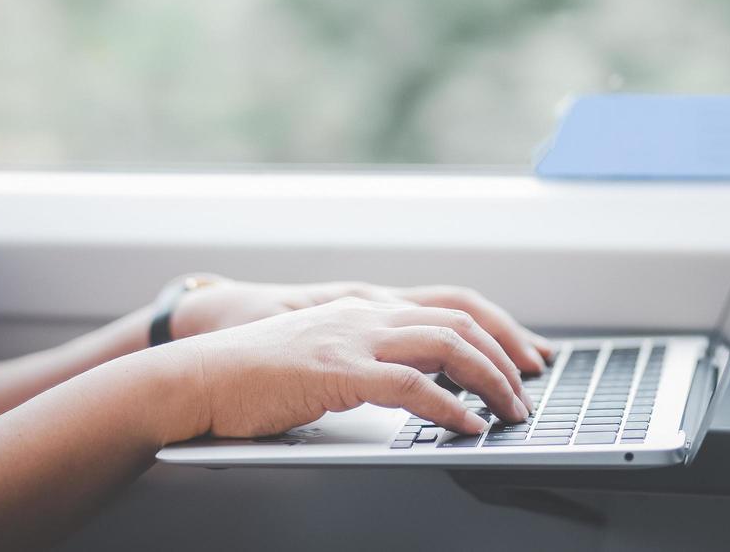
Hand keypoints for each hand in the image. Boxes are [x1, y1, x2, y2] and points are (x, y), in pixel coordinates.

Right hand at [166, 297, 533, 439]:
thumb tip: (413, 385)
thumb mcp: (323, 355)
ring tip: (511, 410)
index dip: (497, 327)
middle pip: (461, 319)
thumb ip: (366, 361)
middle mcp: (366, 313)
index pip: (451, 304)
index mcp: (365, 308)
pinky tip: (469, 426)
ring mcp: (354, 338)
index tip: (527, 355)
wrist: (198, 375)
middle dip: (507, 352)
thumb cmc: (253, 375)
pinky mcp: (338, 371)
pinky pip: (413, 386)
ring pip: (448, 345)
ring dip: (491, 379)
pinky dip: (451, 407)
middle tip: (531, 387)